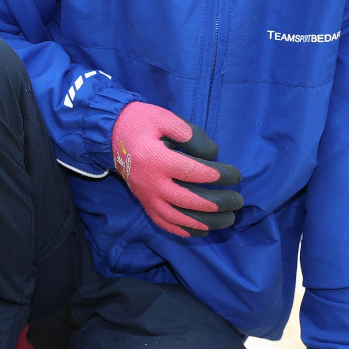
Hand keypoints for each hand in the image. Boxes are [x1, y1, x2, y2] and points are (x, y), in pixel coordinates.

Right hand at [110, 102, 242, 237]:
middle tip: (238, 200)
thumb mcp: (164, 118)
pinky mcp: (144, 203)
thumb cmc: (141, 123)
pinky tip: (203, 230)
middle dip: (219, 203)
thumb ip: (190, 135)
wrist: (111, 135)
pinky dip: (185, 230)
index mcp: (157, 160)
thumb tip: (212, 155)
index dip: (219, 176)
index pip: (194, 173)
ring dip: (207, 222)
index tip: (235, 174)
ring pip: (180, 218)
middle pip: (190, 201)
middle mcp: (151, 183)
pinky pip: (165, 223)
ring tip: (229, 219)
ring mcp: (147, 197)